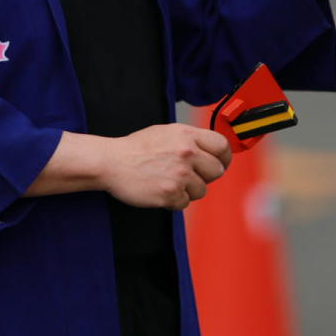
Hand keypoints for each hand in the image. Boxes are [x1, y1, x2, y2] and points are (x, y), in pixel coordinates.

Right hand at [102, 123, 230, 210]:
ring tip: (167, 181)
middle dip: (204, 176)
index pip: (221, 146)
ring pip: (201, 190)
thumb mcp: (166, 133)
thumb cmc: (136, 148)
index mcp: (186, 135)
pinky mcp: (170, 193)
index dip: (223, 157)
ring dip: (187, 190)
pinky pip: (184, 203)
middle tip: (187, 175)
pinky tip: (159, 189)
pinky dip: (174, 200)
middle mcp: (186, 152)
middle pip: (216, 171)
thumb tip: (212, 152)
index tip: (219, 163)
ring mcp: (179, 174)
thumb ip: (190, 140)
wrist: (111, 162)